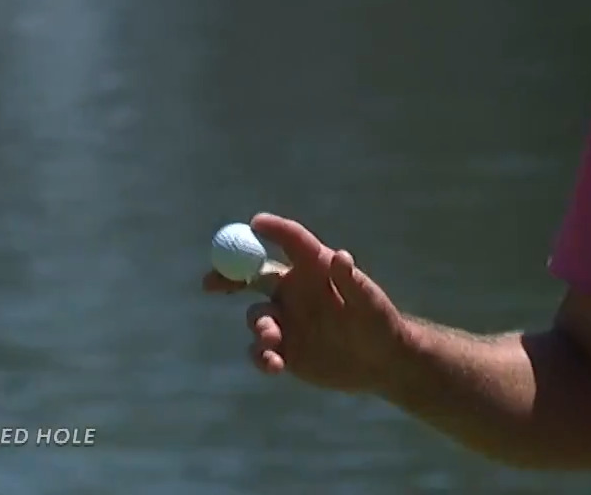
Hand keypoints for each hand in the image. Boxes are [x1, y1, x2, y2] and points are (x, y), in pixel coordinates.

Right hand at [200, 212, 411, 393]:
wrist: (380, 362)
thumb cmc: (379, 321)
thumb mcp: (369, 302)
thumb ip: (351, 281)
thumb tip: (340, 256)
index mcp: (315, 269)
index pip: (290, 241)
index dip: (272, 229)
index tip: (254, 224)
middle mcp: (295, 290)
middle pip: (253, 275)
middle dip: (228, 275)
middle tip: (210, 282)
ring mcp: (286, 320)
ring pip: (256, 316)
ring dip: (259, 326)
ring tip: (273, 340)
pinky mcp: (284, 349)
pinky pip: (261, 351)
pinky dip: (262, 357)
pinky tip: (275, 366)